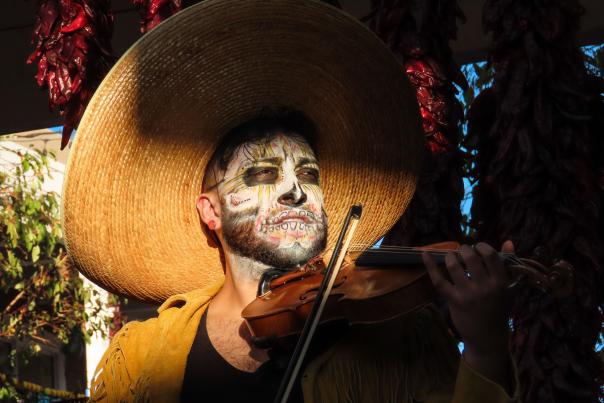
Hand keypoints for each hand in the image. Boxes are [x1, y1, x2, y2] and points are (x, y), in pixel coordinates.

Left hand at [423, 241, 514, 390]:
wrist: (488, 336)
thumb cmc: (499, 309)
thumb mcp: (509, 288)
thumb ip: (507, 264)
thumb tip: (508, 242)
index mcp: (500, 282)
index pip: (491, 255)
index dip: (482, 246)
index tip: (478, 248)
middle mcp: (484, 287)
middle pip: (470, 257)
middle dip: (464, 249)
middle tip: (463, 252)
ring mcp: (468, 294)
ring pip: (454, 265)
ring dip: (451, 256)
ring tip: (452, 257)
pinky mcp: (454, 301)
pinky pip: (439, 280)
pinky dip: (430, 266)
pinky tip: (424, 254)